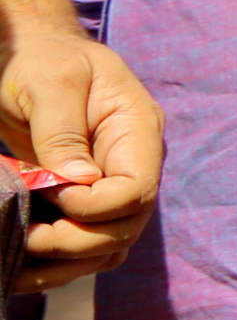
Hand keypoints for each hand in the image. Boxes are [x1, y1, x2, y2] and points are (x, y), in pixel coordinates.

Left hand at [0, 0, 157, 294]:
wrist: (31, 54)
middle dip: (75, 241)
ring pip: (108, 246)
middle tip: (24, 235)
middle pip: (125, 227)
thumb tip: (77, 182)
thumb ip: (62, 130)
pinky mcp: (83, 200)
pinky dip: (56, 263)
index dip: (94, 206)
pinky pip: (84, 244)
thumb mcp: (49, 83)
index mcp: (137, 131)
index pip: (137, 190)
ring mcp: (110, 185)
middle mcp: (133, 164)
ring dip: (65, 262)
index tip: (48, 194)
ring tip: (18, 260)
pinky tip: (20, 265)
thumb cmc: (40, 59)